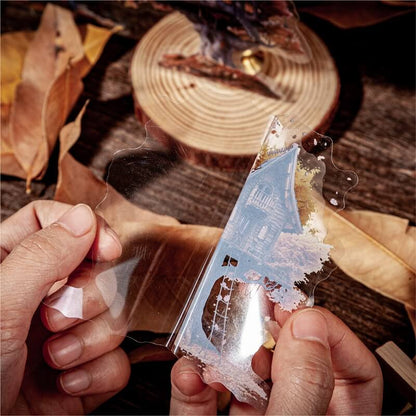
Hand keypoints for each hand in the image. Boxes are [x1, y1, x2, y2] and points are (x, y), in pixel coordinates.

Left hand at [1, 201, 129, 413]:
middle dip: (87, 298)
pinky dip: (98, 373)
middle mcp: (39, 301)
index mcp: (9, 272)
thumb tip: (84, 217)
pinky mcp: (82, 375)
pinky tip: (66, 384)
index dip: (87, 230)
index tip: (107, 250)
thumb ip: (41, 257)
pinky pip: (118, 360)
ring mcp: (64, 338)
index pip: (53, 224)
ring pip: (113, 315)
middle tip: (53, 319)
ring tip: (56, 359)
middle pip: (95, 271)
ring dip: (91, 340)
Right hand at [170, 307, 382, 414]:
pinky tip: (188, 375)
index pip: (354, 368)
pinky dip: (191, 387)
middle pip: (293, 362)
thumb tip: (304, 326)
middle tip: (253, 301)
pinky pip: (205, 404)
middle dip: (268, 329)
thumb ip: (303, 385)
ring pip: (246, 379)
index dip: (325, 329)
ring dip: (223, 355)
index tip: (293, 309)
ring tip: (215, 338)